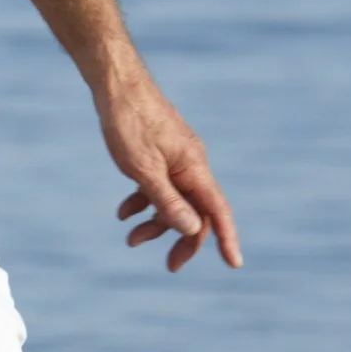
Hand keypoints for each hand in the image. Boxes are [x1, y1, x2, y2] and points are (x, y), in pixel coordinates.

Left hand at [96, 68, 241, 273]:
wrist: (116, 85)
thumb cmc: (128, 124)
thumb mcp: (143, 169)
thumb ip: (167, 201)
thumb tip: (193, 229)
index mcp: (194, 169)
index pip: (217, 211)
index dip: (226, 239)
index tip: (234, 264)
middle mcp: (192, 165)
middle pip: (196, 211)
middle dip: (184, 239)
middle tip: (170, 266)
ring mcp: (176, 159)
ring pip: (174, 200)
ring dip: (156, 222)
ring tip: (131, 239)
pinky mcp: (160, 154)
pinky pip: (159, 185)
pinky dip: (144, 201)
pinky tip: (124, 212)